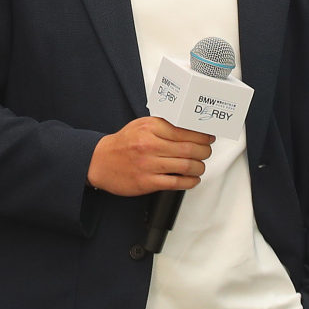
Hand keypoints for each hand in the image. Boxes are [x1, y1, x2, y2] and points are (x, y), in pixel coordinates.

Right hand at [87, 116, 213, 196]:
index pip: (185, 130)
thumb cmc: (122, 144)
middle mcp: (150, 145)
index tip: (208, 137)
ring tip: (200, 166)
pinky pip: (176, 183)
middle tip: (207, 151)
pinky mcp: (147, 182)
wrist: (100, 162)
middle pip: (189, 148)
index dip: (202, 135)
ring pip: (186, 166)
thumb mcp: (140, 126)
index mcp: (150, 128)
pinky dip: (190, 182)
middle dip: (205, 151)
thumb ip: (163, 125)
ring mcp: (149, 165)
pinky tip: (192, 179)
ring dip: (199, 167)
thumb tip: (190, 127)